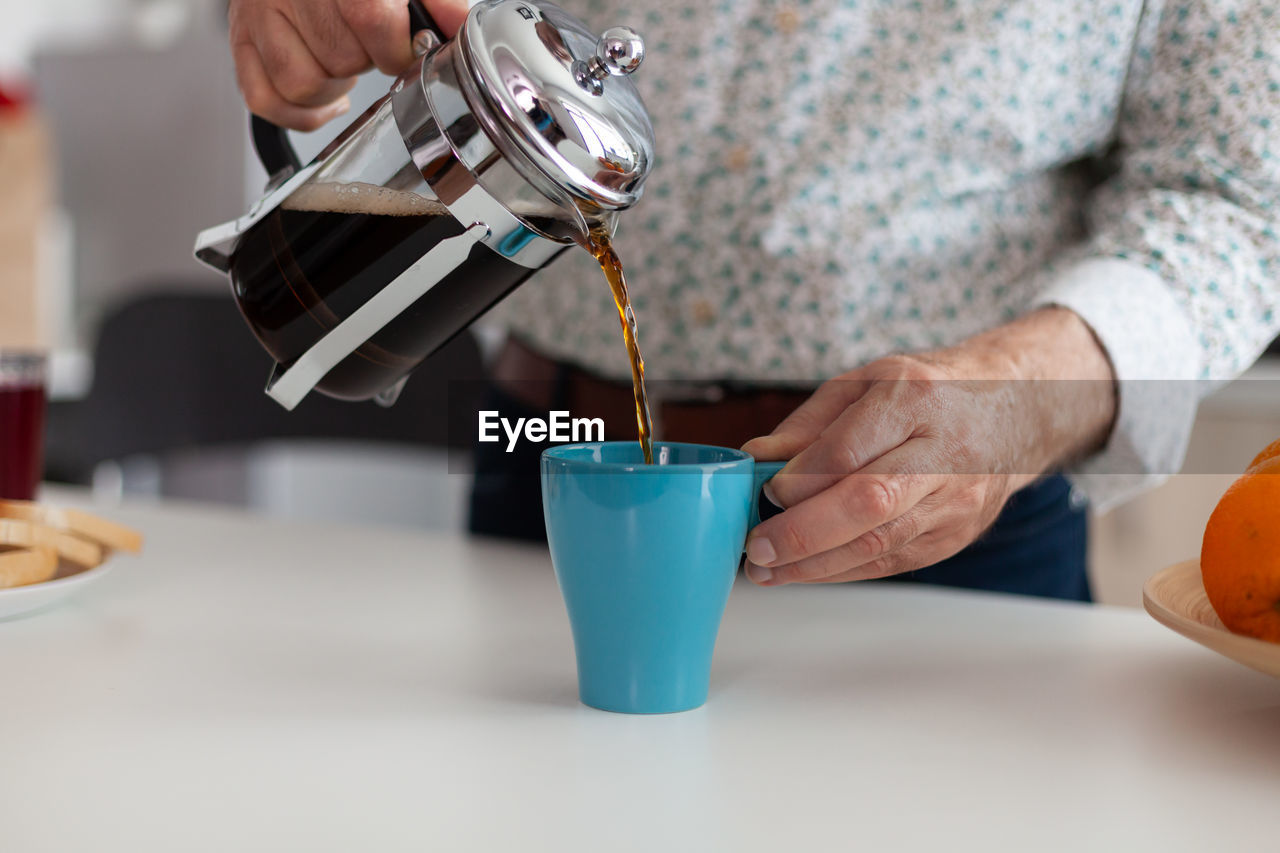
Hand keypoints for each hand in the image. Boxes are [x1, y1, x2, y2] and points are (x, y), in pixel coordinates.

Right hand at [228, 0, 469, 130]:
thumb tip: (462, 27)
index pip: (369, 14)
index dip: (396, 46)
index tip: (406, 50)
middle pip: (338, 56)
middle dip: (365, 62)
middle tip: (370, 49)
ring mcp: (257, 15)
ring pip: (300, 84)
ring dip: (333, 87)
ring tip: (344, 65)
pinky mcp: (240, 42)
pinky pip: (265, 100)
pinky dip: (302, 113)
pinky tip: (325, 96)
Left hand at [740, 308, 1116, 585]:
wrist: (1014, 410)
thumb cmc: (927, 392)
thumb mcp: (865, 383)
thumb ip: (809, 424)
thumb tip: (757, 459)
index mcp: (914, 399)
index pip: (849, 450)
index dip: (800, 479)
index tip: (765, 491)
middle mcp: (941, 451)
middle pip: (869, 503)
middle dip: (803, 533)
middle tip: (756, 549)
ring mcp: (955, 500)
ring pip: (880, 543)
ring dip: (814, 565)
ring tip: (765, 571)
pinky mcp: (956, 535)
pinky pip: (892, 562)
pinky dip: (842, 570)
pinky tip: (805, 571)